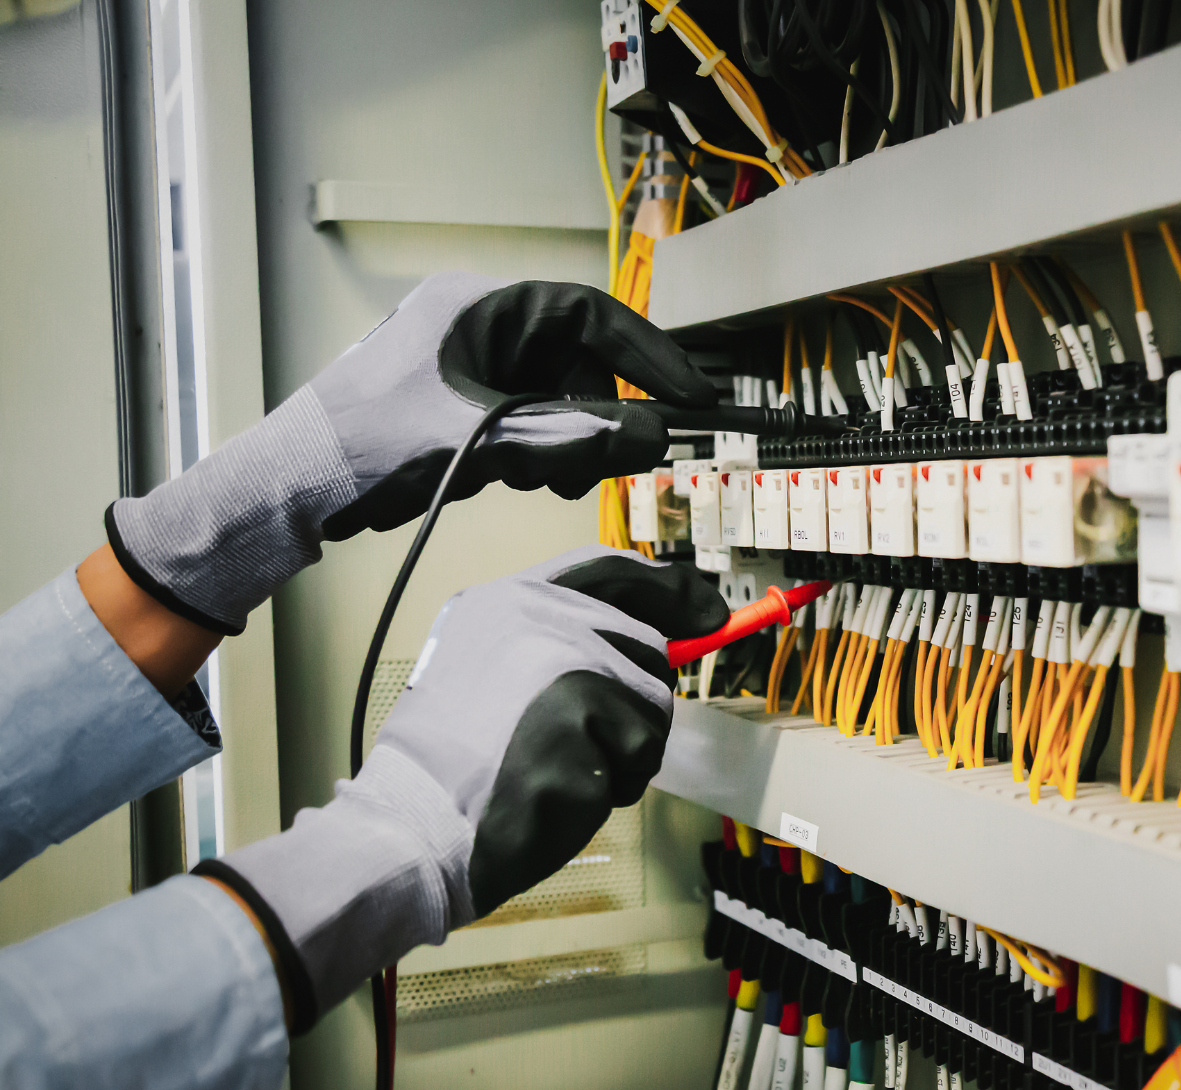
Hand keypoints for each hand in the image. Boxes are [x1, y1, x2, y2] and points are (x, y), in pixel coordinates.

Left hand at [106, 274, 714, 633]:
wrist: (289, 490)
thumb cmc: (360, 448)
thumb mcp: (483, 442)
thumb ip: (573, 437)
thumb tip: (650, 436)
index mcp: (476, 306)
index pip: (590, 314)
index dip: (648, 354)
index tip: (691, 392)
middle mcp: (473, 327)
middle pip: (576, 362)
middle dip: (597, 415)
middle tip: (611, 461)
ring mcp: (464, 367)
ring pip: (554, 398)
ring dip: (565, 443)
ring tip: (544, 480)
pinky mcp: (456, 407)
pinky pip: (525, 421)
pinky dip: (535, 454)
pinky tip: (513, 480)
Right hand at [193, 549, 727, 1029]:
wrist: (412, 828)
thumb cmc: (453, 769)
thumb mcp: (487, 672)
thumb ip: (558, 646)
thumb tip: (659, 645)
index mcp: (506, 601)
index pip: (608, 570)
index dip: (667, 589)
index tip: (707, 612)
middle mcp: (539, 619)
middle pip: (648, 648)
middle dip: (637, 706)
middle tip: (588, 747)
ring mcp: (563, 666)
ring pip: (655, 705)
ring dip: (626, 752)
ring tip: (560, 769)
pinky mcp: (584, 719)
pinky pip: (642, 755)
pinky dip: (616, 785)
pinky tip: (561, 792)